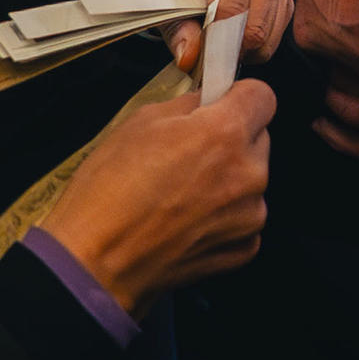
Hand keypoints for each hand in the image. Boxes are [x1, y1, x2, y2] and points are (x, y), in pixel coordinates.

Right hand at [36, 80, 276, 313]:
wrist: (96, 262)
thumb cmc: (109, 192)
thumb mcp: (140, 122)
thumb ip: (187, 106)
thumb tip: (207, 101)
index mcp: (225, 133)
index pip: (262, 96)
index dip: (239, 96)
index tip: (221, 104)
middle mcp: (249, 173)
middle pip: (258, 139)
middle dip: (231, 139)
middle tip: (188, 151)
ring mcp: (250, 215)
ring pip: (252, 180)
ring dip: (228, 179)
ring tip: (180, 192)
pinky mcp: (242, 248)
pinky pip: (244, 217)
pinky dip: (223, 216)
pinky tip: (186, 219)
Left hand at [101, 0, 292, 73]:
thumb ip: (176, 28)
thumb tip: (190, 58)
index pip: (232, 9)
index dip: (214, 44)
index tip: (196, 64)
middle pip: (256, 27)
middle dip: (227, 49)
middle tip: (200, 51)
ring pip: (268, 38)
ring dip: (240, 50)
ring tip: (213, 37)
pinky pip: (275, 39)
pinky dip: (252, 48)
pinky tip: (230, 34)